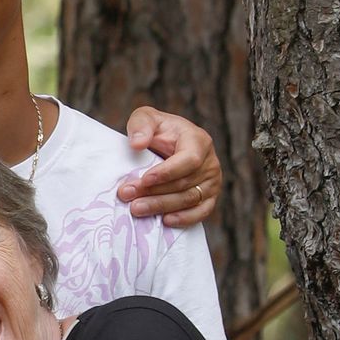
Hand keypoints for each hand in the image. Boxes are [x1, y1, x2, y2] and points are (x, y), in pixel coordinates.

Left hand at [119, 106, 222, 226]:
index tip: (144, 179)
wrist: (168, 143)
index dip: (167, 172)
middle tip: (127, 195)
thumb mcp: (146, 118)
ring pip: (190, 199)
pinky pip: (202, 212)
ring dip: (162, 206)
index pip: (189, 160)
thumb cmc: (157, 130)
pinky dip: (185, 218)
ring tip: (136, 209)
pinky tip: (165, 221)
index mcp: (198, 141)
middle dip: (154, 191)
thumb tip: (137, 144)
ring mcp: (212, 181)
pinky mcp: (209, 197)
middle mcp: (210, 162)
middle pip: (185, 183)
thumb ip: (141, 125)